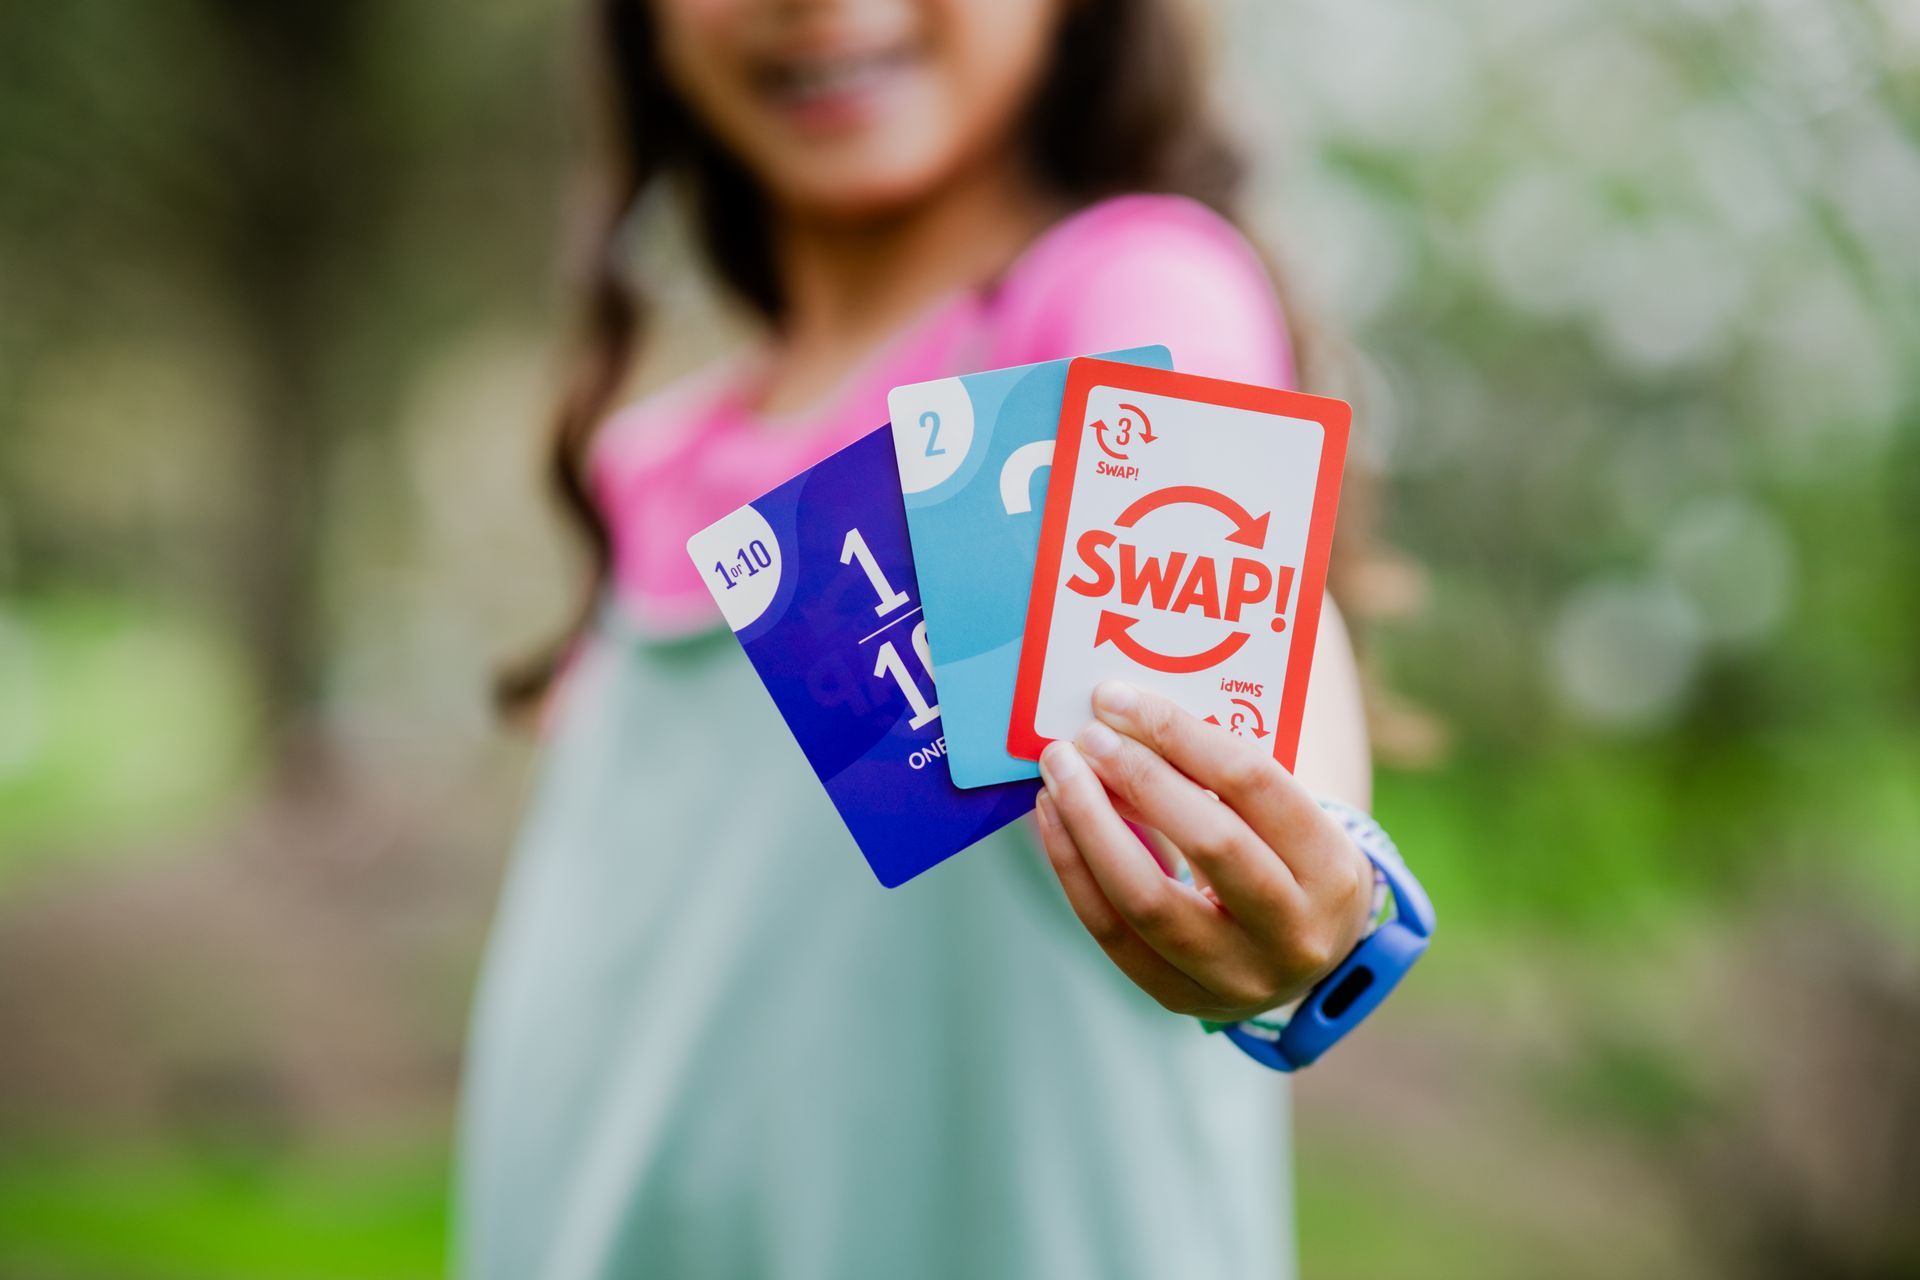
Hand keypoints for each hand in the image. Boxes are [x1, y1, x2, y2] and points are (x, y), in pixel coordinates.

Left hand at [1033, 680, 1375, 1022]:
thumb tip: (1126, 719)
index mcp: (1332, 868)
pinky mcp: (1180, 998)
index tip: (1120, 700)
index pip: (1254, 784)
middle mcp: (1293, 931)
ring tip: (1059, 775)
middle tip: (1087, 736)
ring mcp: (1237, 977)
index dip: (1180, 734)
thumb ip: (1223, 774)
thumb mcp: (1287, 817)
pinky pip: (1111, 932)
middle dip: (1138, 778)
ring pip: (1146, 899)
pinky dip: (1074, 869)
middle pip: (1210, 843)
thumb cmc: (1285, 861)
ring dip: (1089, 825)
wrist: (1300, 960)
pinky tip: (1055, 820)